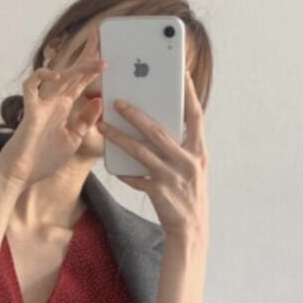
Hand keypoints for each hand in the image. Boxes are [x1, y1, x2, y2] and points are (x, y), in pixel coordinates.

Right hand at [0, 25, 106, 188]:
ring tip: (96, 58)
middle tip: (101, 37)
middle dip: (86, 56)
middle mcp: (54, 102)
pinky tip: (57, 76)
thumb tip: (98, 100)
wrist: (22, 174)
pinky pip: (31, 85)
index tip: (108, 56)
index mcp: (64, 108)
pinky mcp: (30, 109)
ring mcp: (42, 104)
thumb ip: (85, 121)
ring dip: (77, 66)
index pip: (80, 83)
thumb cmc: (44, 159)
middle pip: (72, 73)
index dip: (92, 68)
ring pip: (58, 76)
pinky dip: (41, 77)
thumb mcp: (73, 140)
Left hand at [96, 66, 209, 249]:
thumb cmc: (189, 194)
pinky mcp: (158, 191)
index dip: (189, 94)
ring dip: (119, 137)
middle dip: (136, 114)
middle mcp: (187, 161)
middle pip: (158, 131)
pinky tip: (110, 163)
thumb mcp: (192, 168)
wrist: (191, 229)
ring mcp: (172, 176)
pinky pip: (135, 177)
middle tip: (118, 100)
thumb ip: (181, 147)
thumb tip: (159, 125)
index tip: (180, 73)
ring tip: (103, 126)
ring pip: (140, 151)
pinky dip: (122, 170)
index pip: (195, 116)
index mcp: (199, 152)